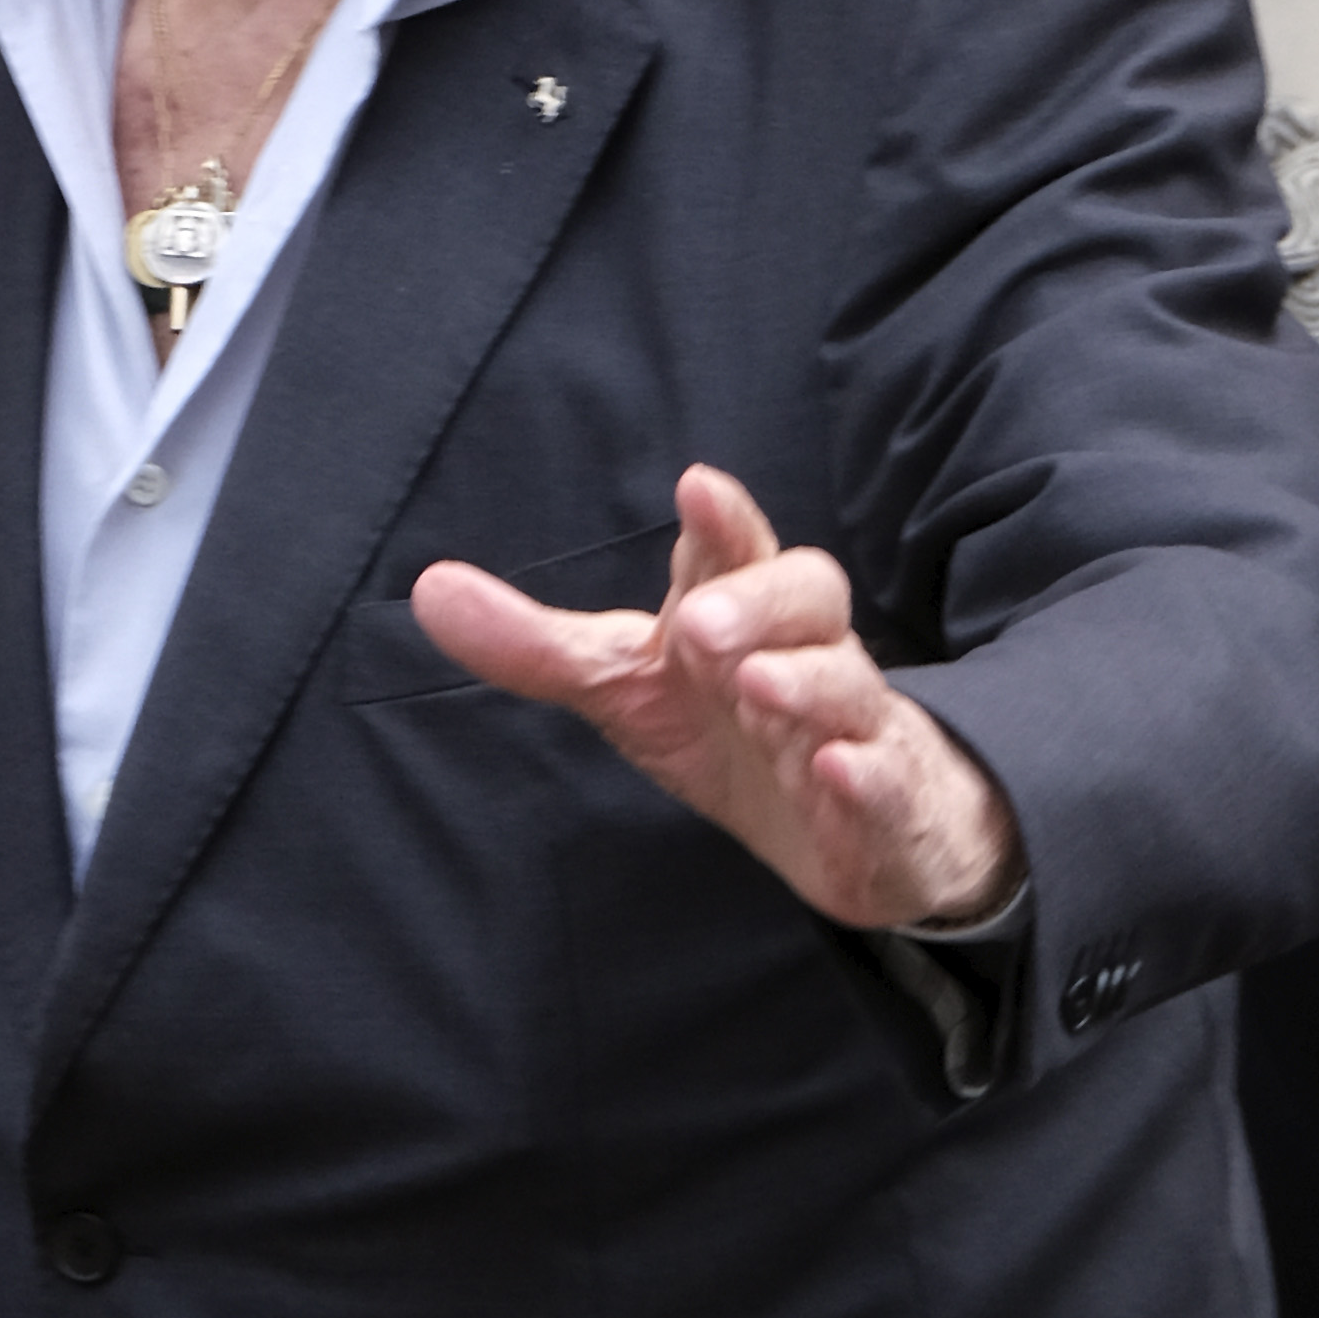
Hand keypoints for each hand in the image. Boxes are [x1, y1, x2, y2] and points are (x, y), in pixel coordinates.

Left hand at [411, 462, 1021, 931]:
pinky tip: (838, 772)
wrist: (862, 830)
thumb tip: (430, 588)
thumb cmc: (738, 733)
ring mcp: (855, 729)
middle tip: (701, 625)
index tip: (695, 487)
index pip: (738, 554)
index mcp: (743, 615)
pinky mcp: (888, 806)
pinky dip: (869, 776)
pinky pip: (887, 782)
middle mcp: (807, 655)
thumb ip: (537, 647)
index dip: (722, 524)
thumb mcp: (629, 688)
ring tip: (756, 684)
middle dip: (760, 600)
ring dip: (808, 682)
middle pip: (809, 597)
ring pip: (850, 687)